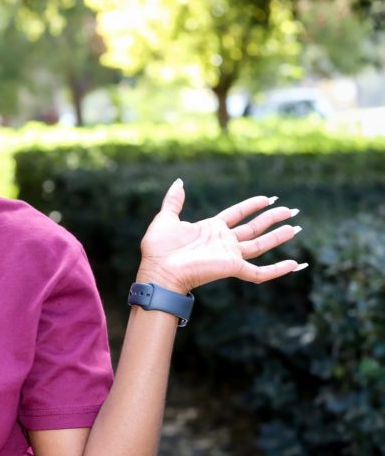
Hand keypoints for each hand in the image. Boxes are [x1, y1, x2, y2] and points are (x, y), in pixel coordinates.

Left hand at [136, 179, 305, 292]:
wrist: (159, 270)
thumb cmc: (159, 249)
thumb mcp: (166, 218)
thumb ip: (173, 201)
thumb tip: (179, 182)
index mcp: (210, 229)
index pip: (237, 215)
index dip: (251, 206)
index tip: (268, 198)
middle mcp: (223, 242)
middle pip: (253, 228)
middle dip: (271, 219)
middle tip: (291, 211)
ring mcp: (229, 255)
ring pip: (260, 245)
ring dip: (277, 237)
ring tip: (295, 228)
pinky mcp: (232, 268)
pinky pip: (259, 272)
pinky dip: (277, 269)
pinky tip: (295, 264)